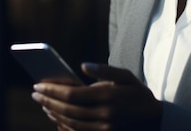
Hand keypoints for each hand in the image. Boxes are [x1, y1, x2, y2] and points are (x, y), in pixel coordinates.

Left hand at [32, 63, 161, 130]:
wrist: (155, 120)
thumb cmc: (137, 93)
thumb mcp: (126, 76)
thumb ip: (104, 69)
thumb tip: (82, 66)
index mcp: (108, 96)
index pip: (71, 95)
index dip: (52, 91)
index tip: (38, 85)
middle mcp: (104, 115)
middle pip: (67, 110)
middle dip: (47, 102)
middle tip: (35, 94)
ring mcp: (103, 129)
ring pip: (70, 123)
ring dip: (53, 114)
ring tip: (43, 105)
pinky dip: (64, 126)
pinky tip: (56, 118)